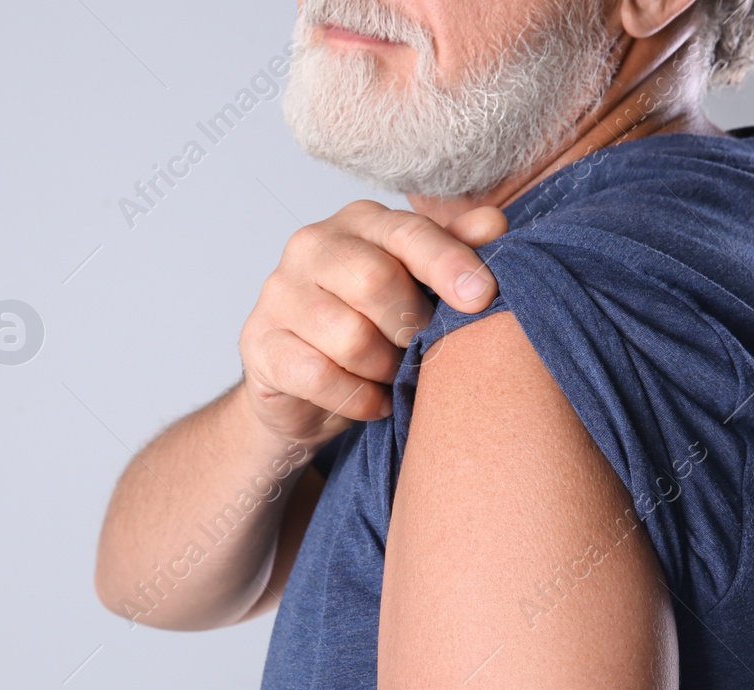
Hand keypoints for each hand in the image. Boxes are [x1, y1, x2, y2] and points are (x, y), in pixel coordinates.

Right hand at [237, 199, 508, 445]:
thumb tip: (494, 224)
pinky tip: (371, 402)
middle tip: (421, 349)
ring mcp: (278, 295)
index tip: (482, 296)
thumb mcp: (418, 288)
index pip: (407, 231)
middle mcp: (311, 246)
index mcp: (358, 223)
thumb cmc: (371, 328)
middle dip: (410, 327)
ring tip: (392, 376)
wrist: (303, 390)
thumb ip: (452, 252)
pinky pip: (319, 376)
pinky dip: (357, 399)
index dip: (447, 263)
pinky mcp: (260, 345)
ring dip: (384, 369)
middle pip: (375, 281)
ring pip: (349, 336)